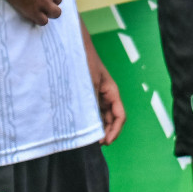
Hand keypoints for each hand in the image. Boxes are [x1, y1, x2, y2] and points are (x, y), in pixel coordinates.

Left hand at [80, 22, 125, 144]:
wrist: (73, 46)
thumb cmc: (84, 61)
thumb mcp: (88, 83)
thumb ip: (91, 103)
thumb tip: (92, 123)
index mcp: (112, 92)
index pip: (120, 116)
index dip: (114, 131)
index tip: (104, 142)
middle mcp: (105, 95)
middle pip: (111, 119)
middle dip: (105, 132)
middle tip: (94, 145)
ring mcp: (95, 95)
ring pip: (100, 116)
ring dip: (96, 128)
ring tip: (86, 139)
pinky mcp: (84, 94)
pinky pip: (89, 111)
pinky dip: (87, 120)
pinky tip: (79, 127)